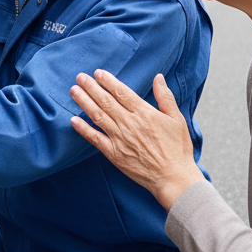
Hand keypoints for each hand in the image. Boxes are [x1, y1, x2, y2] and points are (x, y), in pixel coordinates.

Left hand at [70, 71, 202, 209]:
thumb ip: (165, 97)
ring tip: (74, 91)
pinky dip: (84, 129)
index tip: (98, 73)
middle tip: (80, 77)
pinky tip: (73, 120)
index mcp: (144, 114)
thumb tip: (158, 77)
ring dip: (84, 102)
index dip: (108, 81)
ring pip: (98, 116)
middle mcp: (129, 124)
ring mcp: (120, 139)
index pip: (121, 92)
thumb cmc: (177, 149)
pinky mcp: (114, 154)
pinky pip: (95, 139)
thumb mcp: (177, 119)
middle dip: (91, 87)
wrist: (174, 178)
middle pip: (106, 101)